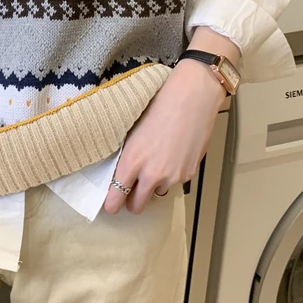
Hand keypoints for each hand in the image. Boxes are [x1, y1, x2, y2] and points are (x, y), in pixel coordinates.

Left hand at [104, 58, 225, 214]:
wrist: (193, 97)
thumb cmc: (159, 105)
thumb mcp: (133, 130)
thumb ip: (127, 155)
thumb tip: (119, 171)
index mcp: (133, 161)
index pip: (116, 196)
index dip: (111, 203)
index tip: (109, 204)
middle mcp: (152, 174)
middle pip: (137, 206)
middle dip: (132, 201)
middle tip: (130, 189)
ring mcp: (173, 176)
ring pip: (156, 193)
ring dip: (153, 185)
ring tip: (155, 162)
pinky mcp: (189, 173)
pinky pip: (174, 182)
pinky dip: (170, 175)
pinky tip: (171, 154)